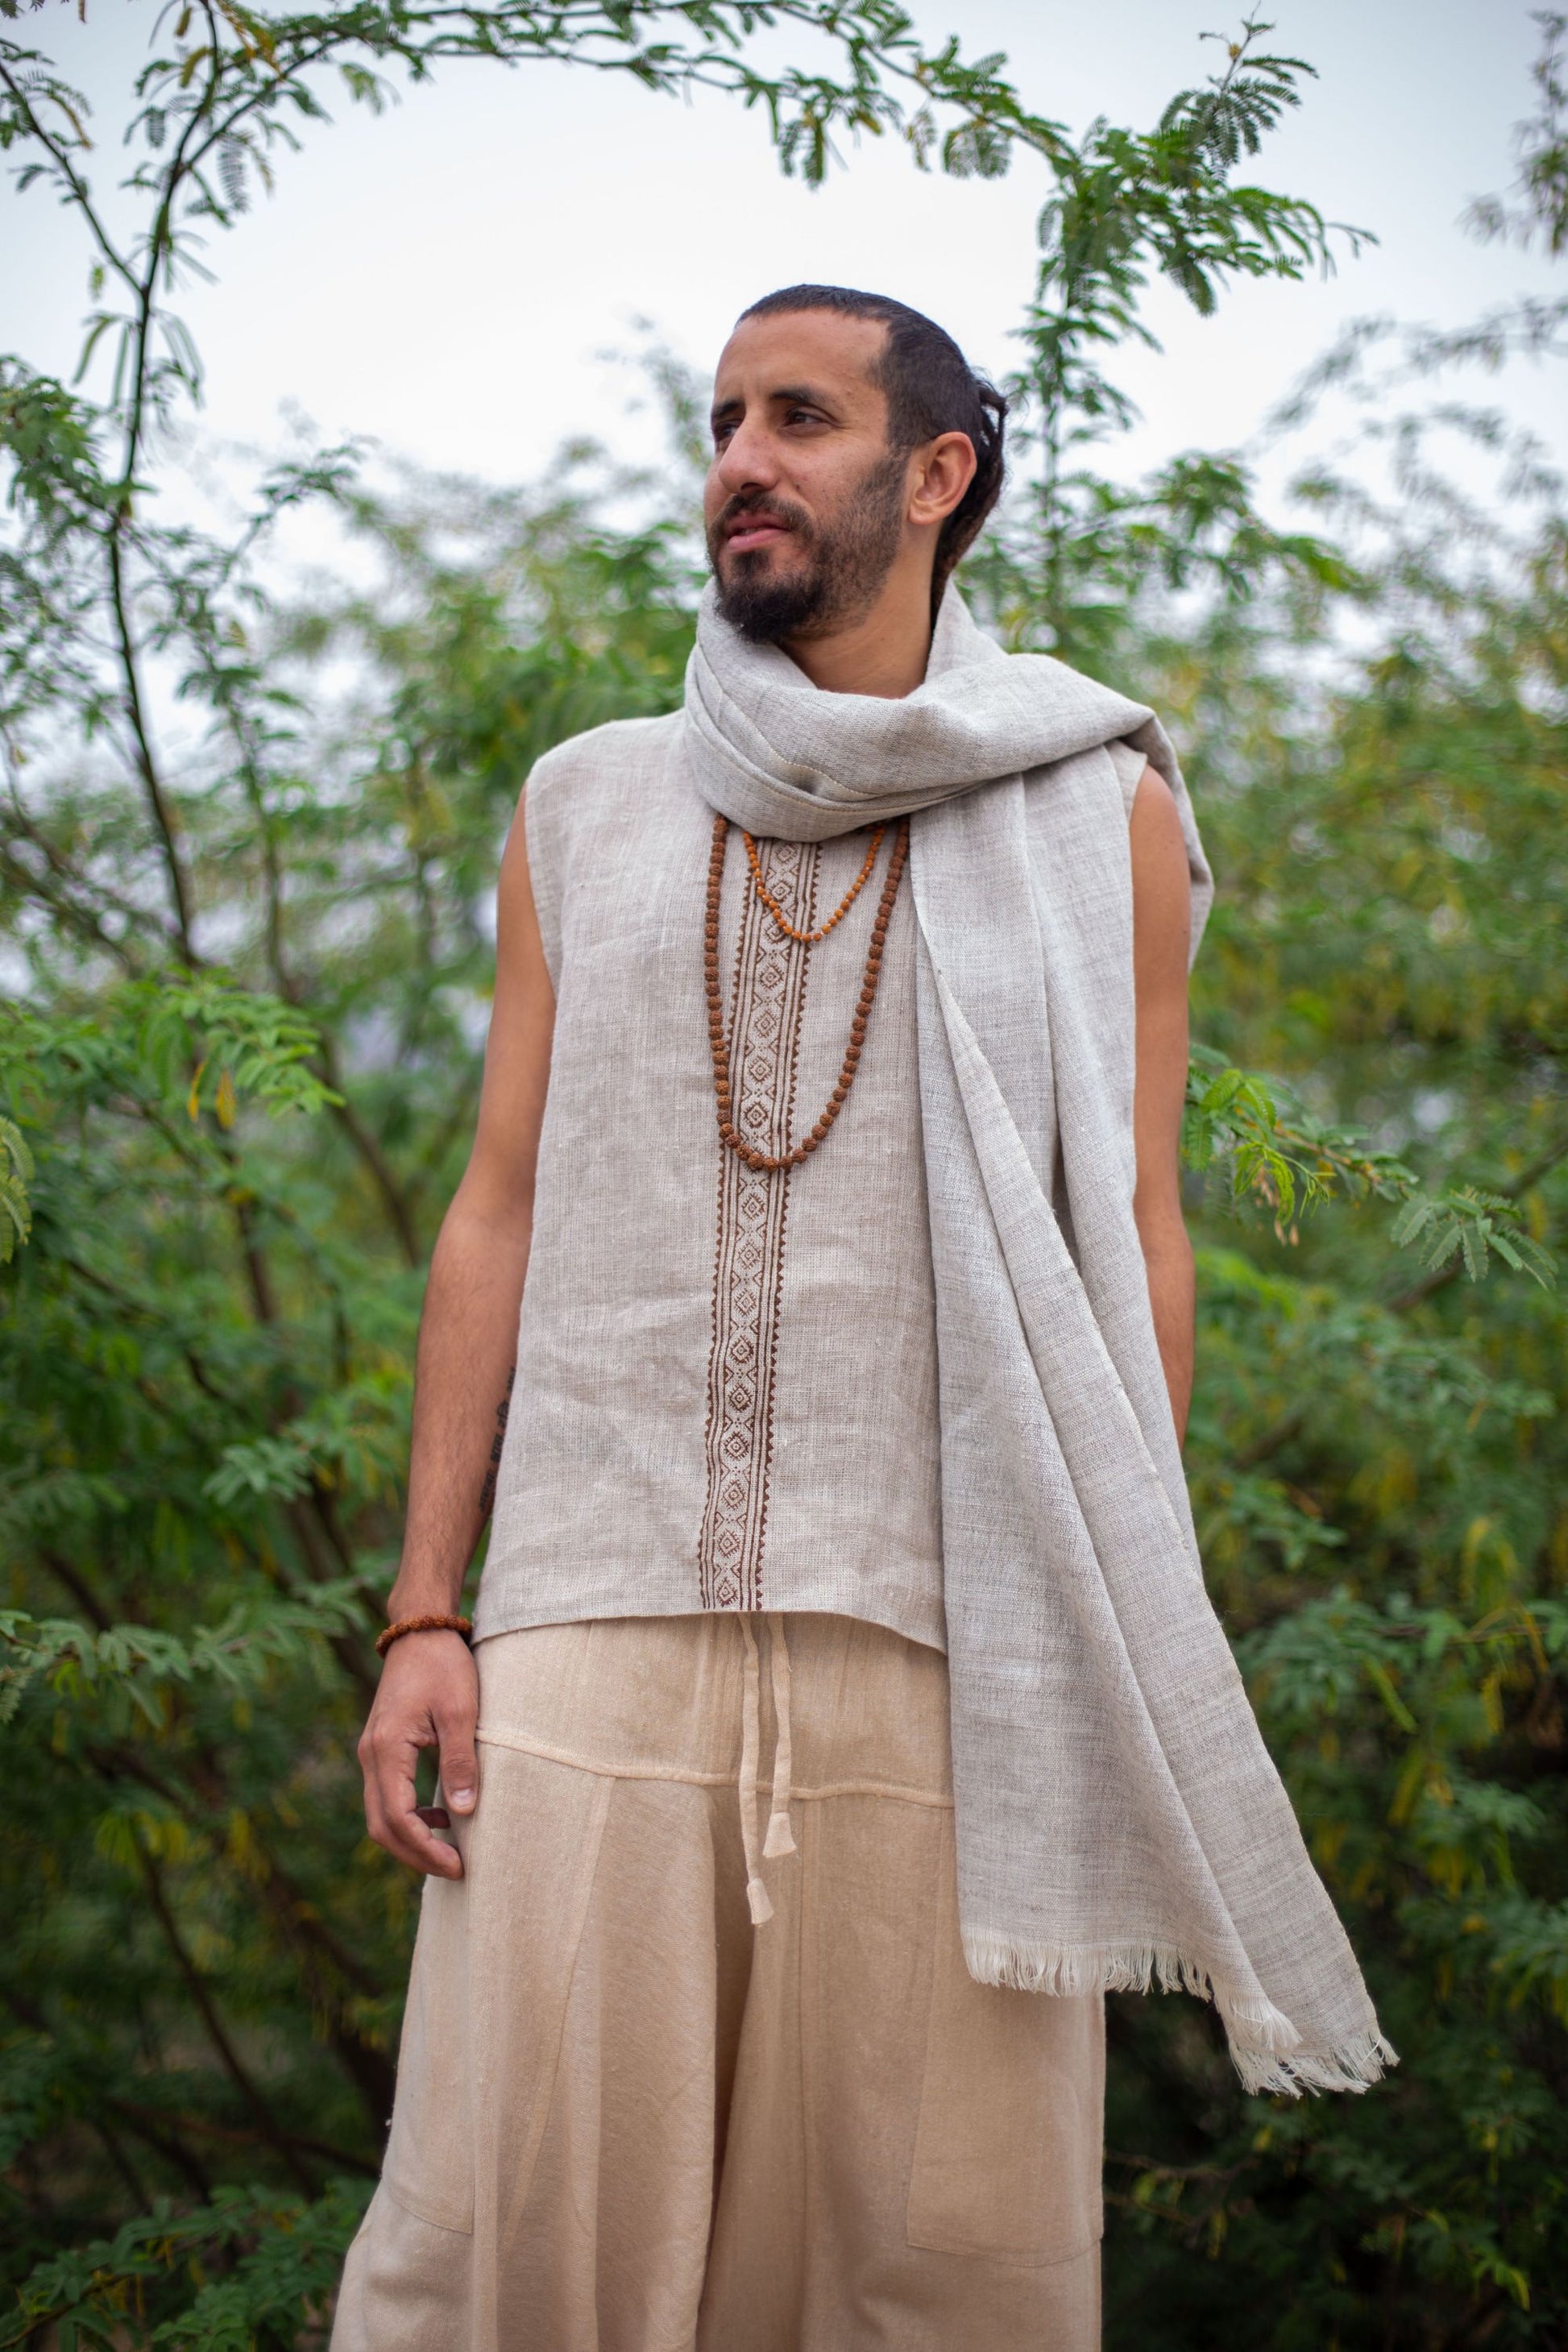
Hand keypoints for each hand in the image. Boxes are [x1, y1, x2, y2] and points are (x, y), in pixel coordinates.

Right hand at [358, 1629, 478, 1878]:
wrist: (421, 1630)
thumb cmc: (443, 1666)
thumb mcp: (461, 1712)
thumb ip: (460, 1762)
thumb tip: (463, 1811)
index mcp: (386, 1750)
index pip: (398, 1819)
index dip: (425, 1850)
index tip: (458, 1866)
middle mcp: (370, 1756)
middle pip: (381, 1826)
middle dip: (415, 1855)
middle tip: (455, 1870)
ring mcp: (372, 1752)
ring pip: (380, 1814)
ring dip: (410, 1838)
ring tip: (449, 1851)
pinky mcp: (381, 1748)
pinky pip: (386, 1795)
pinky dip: (408, 1816)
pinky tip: (439, 1815)